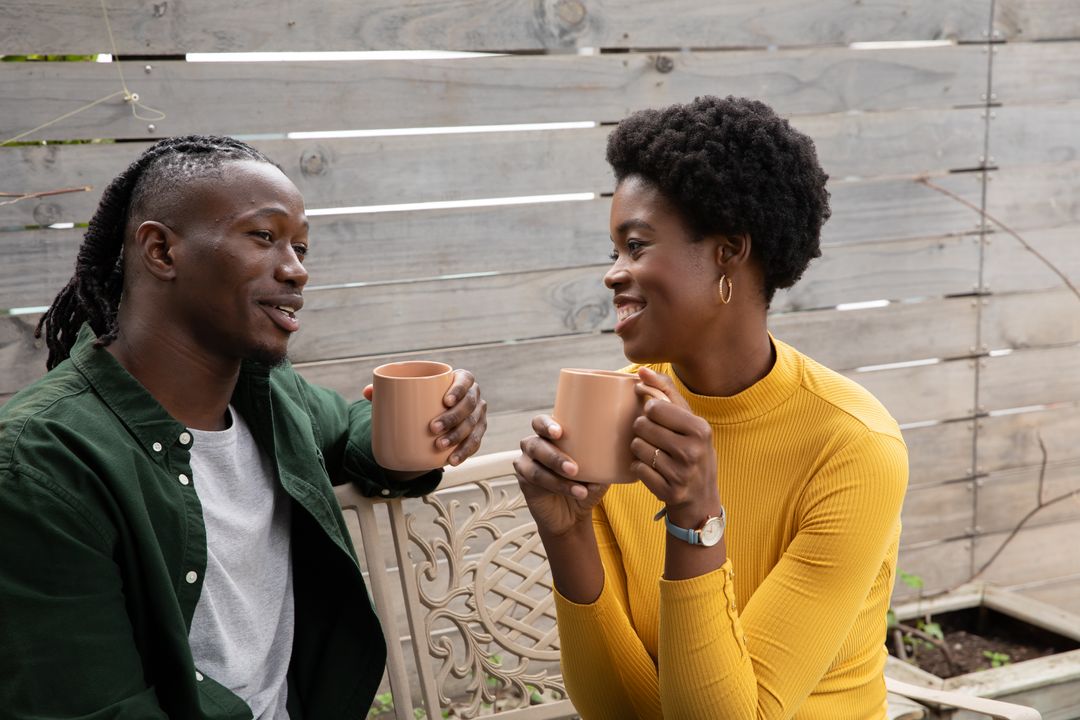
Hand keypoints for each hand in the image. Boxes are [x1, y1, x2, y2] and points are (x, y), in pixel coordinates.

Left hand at [363, 369, 486, 466]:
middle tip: (432, 428)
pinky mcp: (477, 433)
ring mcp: (478, 416)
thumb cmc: (426, 397)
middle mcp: (474, 397)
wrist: (441, 411)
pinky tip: (453, 460)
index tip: (444, 401)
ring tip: (439, 446)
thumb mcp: (413, 391)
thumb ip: (392, 389)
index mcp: (462, 380)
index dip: (459, 390)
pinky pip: (475, 444)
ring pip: (472, 427)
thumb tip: (368, 392)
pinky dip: (464, 453)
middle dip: (453, 418)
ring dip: (457, 438)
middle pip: (469, 406)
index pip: (466, 381)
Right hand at [514, 414, 608, 537]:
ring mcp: (527, 464)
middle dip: (554, 455)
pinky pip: (537, 482)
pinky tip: (577, 491)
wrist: (574, 515)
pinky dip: (558, 486)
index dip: (546, 425)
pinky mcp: (525, 482)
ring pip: (536, 465)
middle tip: (573, 468)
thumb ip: (605, 453)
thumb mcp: (599, 466)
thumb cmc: (587, 484)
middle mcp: (535, 446)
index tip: (559, 432)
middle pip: (535, 443)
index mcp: (550, 435)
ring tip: (579, 484)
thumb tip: (624, 445)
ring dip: (558, 474)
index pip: (540, 422)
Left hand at [630, 367, 719, 526]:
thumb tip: (641, 371)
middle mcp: (693, 451)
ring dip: (640, 448)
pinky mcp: (669, 492)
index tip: (658, 416)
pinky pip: (637, 468)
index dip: (650, 410)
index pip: (654, 406)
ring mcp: (681, 474)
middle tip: (656, 437)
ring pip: (637, 447)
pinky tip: (654, 470)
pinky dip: (640, 467)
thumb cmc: (693, 450)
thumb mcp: (690, 421)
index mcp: (700, 429)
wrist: (702, 497)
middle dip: (643, 429)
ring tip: (655, 453)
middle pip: (642, 425)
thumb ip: (666, 392)